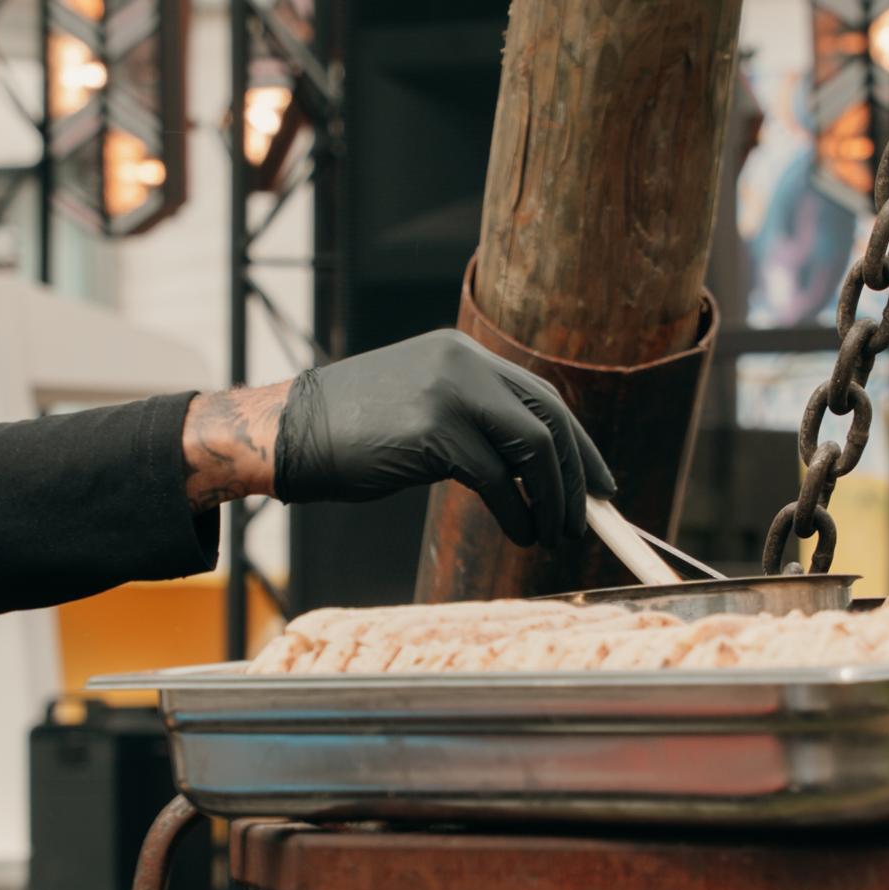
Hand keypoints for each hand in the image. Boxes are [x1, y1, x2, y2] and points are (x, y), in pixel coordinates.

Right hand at [264, 331, 614, 544]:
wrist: (290, 433)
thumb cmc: (352, 434)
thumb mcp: (421, 407)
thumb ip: (471, 420)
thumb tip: (529, 467)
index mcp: (462, 354)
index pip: (541, 396)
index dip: (578, 442)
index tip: (598, 482)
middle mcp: (464, 364)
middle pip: (549, 418)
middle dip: (579, 473)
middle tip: (591, 516)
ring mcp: (450, 393)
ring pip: (533, 447)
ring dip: (555, 498)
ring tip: (557, 534)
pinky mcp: (435, 431)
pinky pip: (498, 479)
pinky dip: (519, 513)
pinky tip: (522, 534)